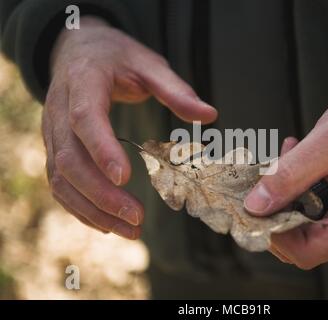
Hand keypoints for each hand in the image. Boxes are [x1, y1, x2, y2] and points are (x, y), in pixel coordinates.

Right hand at [44, 16, 216, 238]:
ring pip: (61, 178)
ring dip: (92, 209)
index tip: (125, 178)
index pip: (86, 119)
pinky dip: (80, 207)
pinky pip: (59, 183)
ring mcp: (53, 132)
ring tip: (129, 231)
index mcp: (84, 82)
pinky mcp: (55, 147)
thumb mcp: (148, 63)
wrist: (77, 50)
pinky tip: (106, 224)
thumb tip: (210, 114)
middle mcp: (60, 110)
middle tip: (137, 219)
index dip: (102, 149)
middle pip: (69, 158)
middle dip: (101, 194)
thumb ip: (176, 90)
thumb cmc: (116, 57)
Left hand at [244, 77, 327, 268]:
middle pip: (303, 241)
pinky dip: (297, 190)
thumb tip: (254, 207)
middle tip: (270, 171)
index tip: (251, 204)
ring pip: (303, 227)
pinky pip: (312, 214)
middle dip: (277, 209)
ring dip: (286, 195)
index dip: (273, 232)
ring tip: (289, 155)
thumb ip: (289, 176)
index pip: (307, 251)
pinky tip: (297, 160)